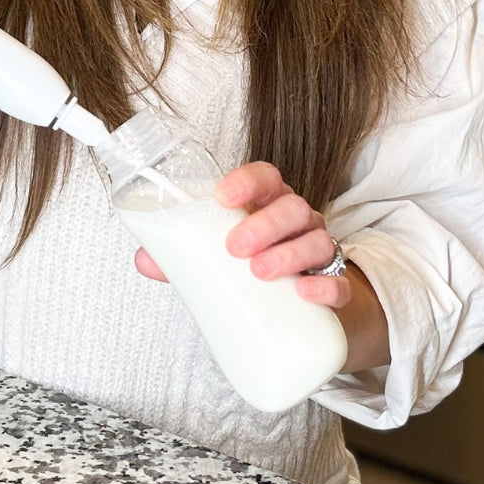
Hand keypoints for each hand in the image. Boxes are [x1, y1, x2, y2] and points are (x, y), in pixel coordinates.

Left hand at [133, 160, 351, 310]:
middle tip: (235, 248)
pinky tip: (306, 293)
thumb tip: (144, 259)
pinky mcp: (335, 287)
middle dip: (264, 224)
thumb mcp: (219, 257)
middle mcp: (297, 222)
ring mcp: (320, 252)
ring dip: (289, 254)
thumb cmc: (255, 265)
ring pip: (317, 239)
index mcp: (268, 205)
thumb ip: (184, 256)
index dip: (246, 181)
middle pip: (292, 206)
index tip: (222, 197)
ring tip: (260, 272)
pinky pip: (339, 281)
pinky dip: (327, 286)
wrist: (303, 306)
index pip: (266, 177)